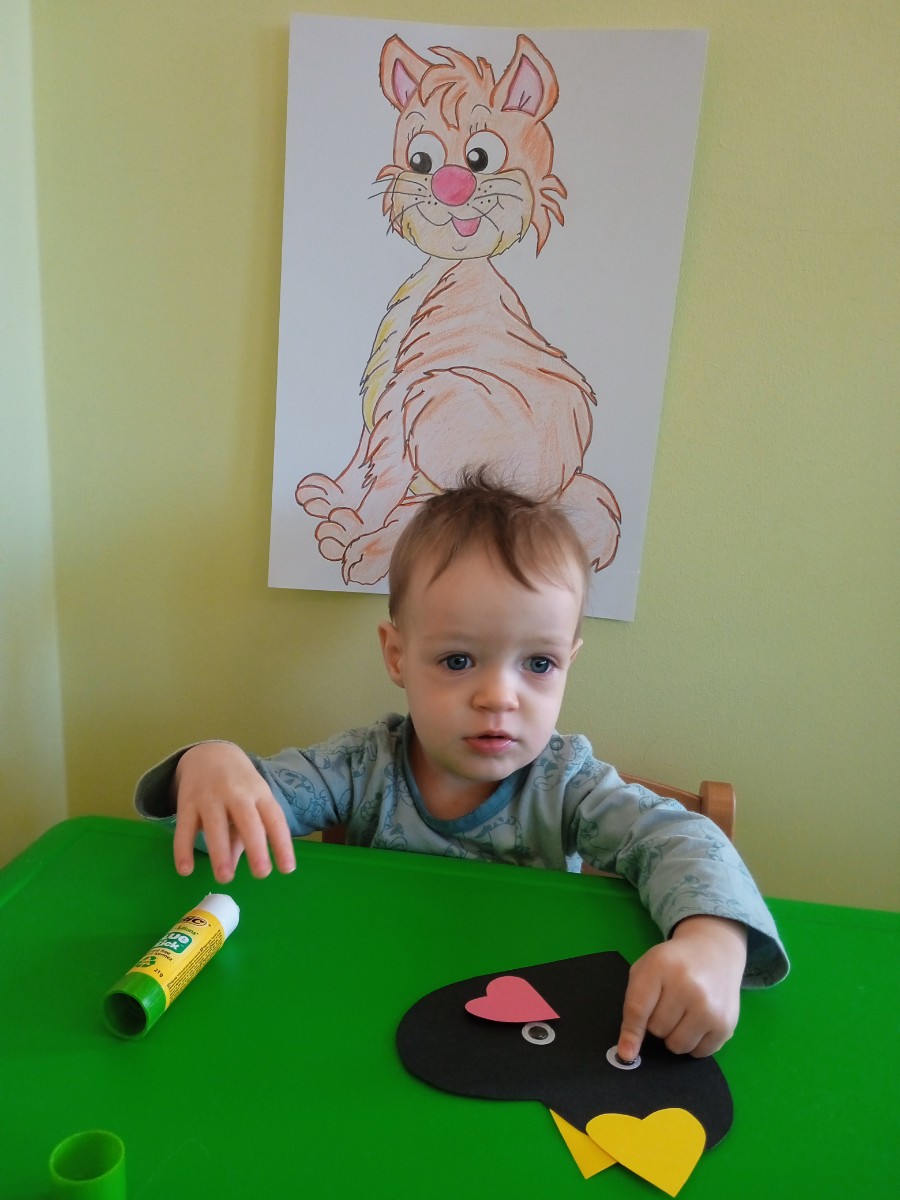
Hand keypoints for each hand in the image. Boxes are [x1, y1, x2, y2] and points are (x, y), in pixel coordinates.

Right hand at [172, 742, 295, 882]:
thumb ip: (243, 835)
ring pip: (215, 825)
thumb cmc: (239, 786)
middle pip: (248, 820)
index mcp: (259, 794)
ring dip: (220, 852)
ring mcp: (210, 797)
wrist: (210, 753)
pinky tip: (185, 870)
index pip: (274, 819)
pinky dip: (183, 849)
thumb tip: (234, 864)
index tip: (287, 869)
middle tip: (261, 874)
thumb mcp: (251, 803)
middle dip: (256, 847)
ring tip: (225, 878)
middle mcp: (237, 794)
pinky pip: (184, 828)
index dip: (282, 843)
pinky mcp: (187, 802)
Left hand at [616, 916, 747, 1059]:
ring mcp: (709, 1006)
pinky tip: (698, 1021)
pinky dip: (694, 1043)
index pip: (638, 1008)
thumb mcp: (646, 969)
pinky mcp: (726, 1024)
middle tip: (667, 1004)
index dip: (630, 1033)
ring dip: (674, 1035)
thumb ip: (634, 1004)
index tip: (626, 1053)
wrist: (713, 951)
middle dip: (657, 1022)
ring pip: (678, 1045)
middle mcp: (688, 986)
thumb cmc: (673, 963)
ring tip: (682, 1013)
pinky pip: (699, 1053)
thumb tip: (628, 1051)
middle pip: (658, 1029)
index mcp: (660, 966)